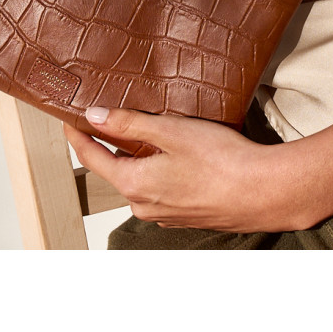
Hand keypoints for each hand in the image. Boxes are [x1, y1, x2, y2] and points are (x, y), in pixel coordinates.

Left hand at [64, 107, 311, 232]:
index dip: (78, 137)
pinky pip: (161, 190)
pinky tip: (174, 155)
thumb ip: (129, 124)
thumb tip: (93, 116)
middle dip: (108, 146)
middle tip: (103, 120)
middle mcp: (144, 205)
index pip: (93, 158)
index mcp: (135, 184)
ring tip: (141, 134)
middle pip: (116, 170)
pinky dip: (157, 170)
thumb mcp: (171, 132)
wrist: (264, 193)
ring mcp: (166, 214)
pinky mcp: (186, 215)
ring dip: (136, 159)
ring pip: (140, 180)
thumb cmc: (221, 161)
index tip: (68, 121)